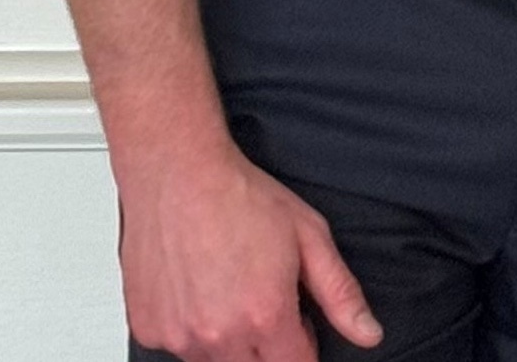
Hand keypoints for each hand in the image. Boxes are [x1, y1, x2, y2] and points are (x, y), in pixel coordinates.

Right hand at [120, 140, 381, 361]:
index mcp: (265, 316)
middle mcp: (219, 336)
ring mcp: (178, 337)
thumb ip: (341, 293)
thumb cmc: (241, 196)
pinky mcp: (147, 329)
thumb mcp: (309, 235)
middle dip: (266, 344)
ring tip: (229, 285)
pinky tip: (197, 286)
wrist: (179, 174)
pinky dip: (190, 325)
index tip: (300, 321)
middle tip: (264, 297)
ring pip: (214, 360)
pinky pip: (177, 345)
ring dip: (227, 336)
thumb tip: (369, 335)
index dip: (304, 343)